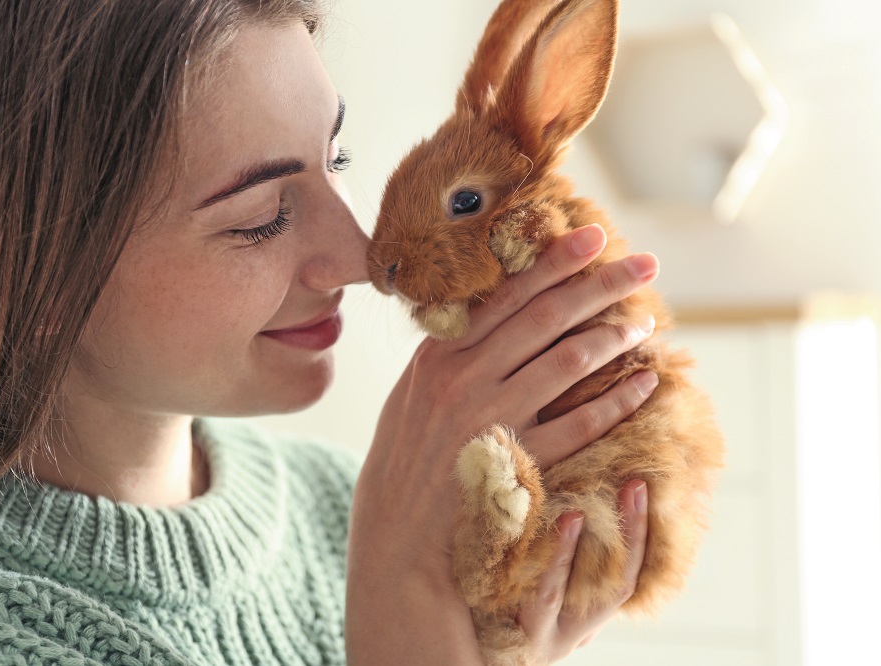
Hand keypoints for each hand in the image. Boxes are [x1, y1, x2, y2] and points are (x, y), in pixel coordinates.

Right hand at [346, 224, 658, 664]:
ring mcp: (489, 420)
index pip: (504, 295)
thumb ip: (449, 354)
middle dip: (599, 284)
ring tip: (646, 321)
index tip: (593, 237)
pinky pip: (578, 425)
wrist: (398, 538)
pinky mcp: (515, 463)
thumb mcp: (412, 397)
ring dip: (613, 337)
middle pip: (544, 317)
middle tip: (643, 262)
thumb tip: (492, 311)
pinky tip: (644, 384)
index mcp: (437, 355)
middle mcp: (462, 379)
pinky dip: (616, 401)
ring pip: (566, 362)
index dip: (553, 263)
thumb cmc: (407, 462)